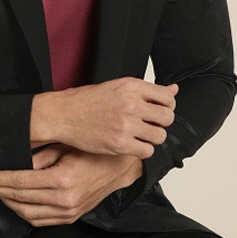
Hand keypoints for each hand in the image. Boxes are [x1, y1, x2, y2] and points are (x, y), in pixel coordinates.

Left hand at [0, 144, 143, 226]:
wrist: (118, 167)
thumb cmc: (90, 151)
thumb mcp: (64, 147)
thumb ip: (39, 158)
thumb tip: (15, 165)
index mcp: (62, 180)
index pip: (21, 182)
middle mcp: (65, 200)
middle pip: (21, 199)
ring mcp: (69, 212)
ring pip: (28, 214)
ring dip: (8, 203)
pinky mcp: (71, 217)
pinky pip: (41, 221)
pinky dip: (24, 212)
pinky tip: (14, 202)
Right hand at [30, 77, 176, 157]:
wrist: (62, 115)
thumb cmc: (85, 101)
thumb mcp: (117, 87)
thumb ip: (147, 90)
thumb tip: (174, 89)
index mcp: (131, 86)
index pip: (168, 98)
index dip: (166, 106)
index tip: (158, 111)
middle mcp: (131, 104)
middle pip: (167, 118)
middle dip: (160, 123)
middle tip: (148, 125)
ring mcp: (126, 125)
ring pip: (159, 136)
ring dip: (152, 138)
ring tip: (138, 135)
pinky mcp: (120, 144)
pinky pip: (147, 151)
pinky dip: (142, 150)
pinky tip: (131, 144)